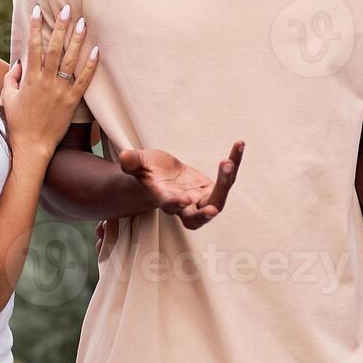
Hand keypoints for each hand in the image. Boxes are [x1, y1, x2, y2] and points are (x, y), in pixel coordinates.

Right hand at [2, 3, 98, 153]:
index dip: (35, 27)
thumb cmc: (18, 122)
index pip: (33, 47)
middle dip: (60, 27)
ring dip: (77, 40)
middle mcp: (46, 81)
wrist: (32, 145)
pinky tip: (96, 51)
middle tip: (67, 9)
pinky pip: (84, 81)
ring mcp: (60, 91)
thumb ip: (12, 78)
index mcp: (29, 79)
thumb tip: (18, 62)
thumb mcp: (8, 98)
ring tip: (83, 23)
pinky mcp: (72, 101)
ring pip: (70, 60)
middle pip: (54, 49)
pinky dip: (90, 65)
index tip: (38, 10)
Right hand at [118, 141, 244, 229]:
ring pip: (218, 198)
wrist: (161, 176)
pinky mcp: (212, 189)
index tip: (182, 199)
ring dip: (225, 180)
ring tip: (229, 161)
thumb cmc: (147, 171)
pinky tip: (238, 145)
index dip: (175, 204)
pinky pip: (227, 179)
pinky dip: (234, 163)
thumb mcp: (138, 163)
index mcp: (163, 199)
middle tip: (213, 207)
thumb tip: (124, 156)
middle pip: (197, 217)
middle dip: (207, 210)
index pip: (169, 206)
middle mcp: (184, 206)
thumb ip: (132, 162)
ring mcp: (200, 200)